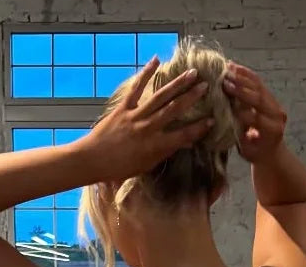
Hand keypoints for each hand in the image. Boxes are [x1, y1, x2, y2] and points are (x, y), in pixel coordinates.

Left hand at [87, 59, 211, 179]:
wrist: (93, 160)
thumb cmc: (120, 168)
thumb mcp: (146, 165)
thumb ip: (165, 152)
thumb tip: (184, 143)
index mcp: (156, 147)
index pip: (183, 136)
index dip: (199, 128)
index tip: (212, 120)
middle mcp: (148, 129)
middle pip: (174, 110)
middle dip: (191, 97)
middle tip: (206, 86)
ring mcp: (135, 116)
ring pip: (160, 97)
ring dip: (177, 84)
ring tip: (191, 73)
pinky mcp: (123, 107)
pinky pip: (137, 88)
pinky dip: (146, 73)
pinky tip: (156, 60)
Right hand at [222, 64, 286, 163]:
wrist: (271, 151)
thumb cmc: (255, 153)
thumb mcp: (246, 149)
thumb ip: (240, 134)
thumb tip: (227, 118)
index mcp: (272, 131)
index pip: (256, 117)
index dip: (241, 109)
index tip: (227, 104)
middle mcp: (277, 115)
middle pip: (259, 98)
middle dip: (241, 89)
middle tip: (225, 81)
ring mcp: (276, 103)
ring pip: (259, 86)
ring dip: (242, 77)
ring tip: (226, 69)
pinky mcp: (271, 96)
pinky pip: (258, 81)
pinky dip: (245, 73)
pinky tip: (233, 66)